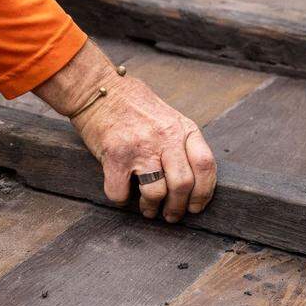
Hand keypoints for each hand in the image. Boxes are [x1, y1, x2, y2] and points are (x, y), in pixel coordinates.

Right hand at [34, 42, 216, 221]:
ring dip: (151, 208)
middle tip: (170, 215)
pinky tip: (122, 192)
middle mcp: (165, 137)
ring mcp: (140, 147)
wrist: (100, 89)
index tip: (196, 207)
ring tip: (147, 209)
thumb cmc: (135, 107)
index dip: (204, 193)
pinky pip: (120, 193)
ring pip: (155, 194)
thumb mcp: (169, 118)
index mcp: (182, 129)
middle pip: (182, 185)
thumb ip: (183, 144)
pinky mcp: (115, 156)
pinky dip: (121, 200)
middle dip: (177, 208)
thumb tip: (194, 184)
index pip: (205, 165)